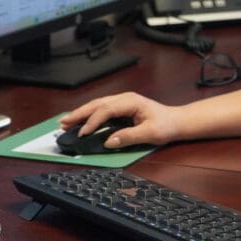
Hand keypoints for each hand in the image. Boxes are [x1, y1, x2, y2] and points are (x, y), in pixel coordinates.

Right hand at [59, 92, 181, 148]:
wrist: (177, 121)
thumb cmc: (166, 125)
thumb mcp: (150, 134)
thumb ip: (129, 137)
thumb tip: (109, 141)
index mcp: (131, 102)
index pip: (106, 110)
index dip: (92, 121)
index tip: (83, 132)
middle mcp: (124, 99)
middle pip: (97, 104)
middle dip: (79, 113)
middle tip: (63, 122)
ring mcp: (122, 102)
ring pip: (97, 105)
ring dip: (82, 112)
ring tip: (66, 121)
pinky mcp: (122, 107)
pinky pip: (102, 109)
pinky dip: (89, 114)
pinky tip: (81, 119)